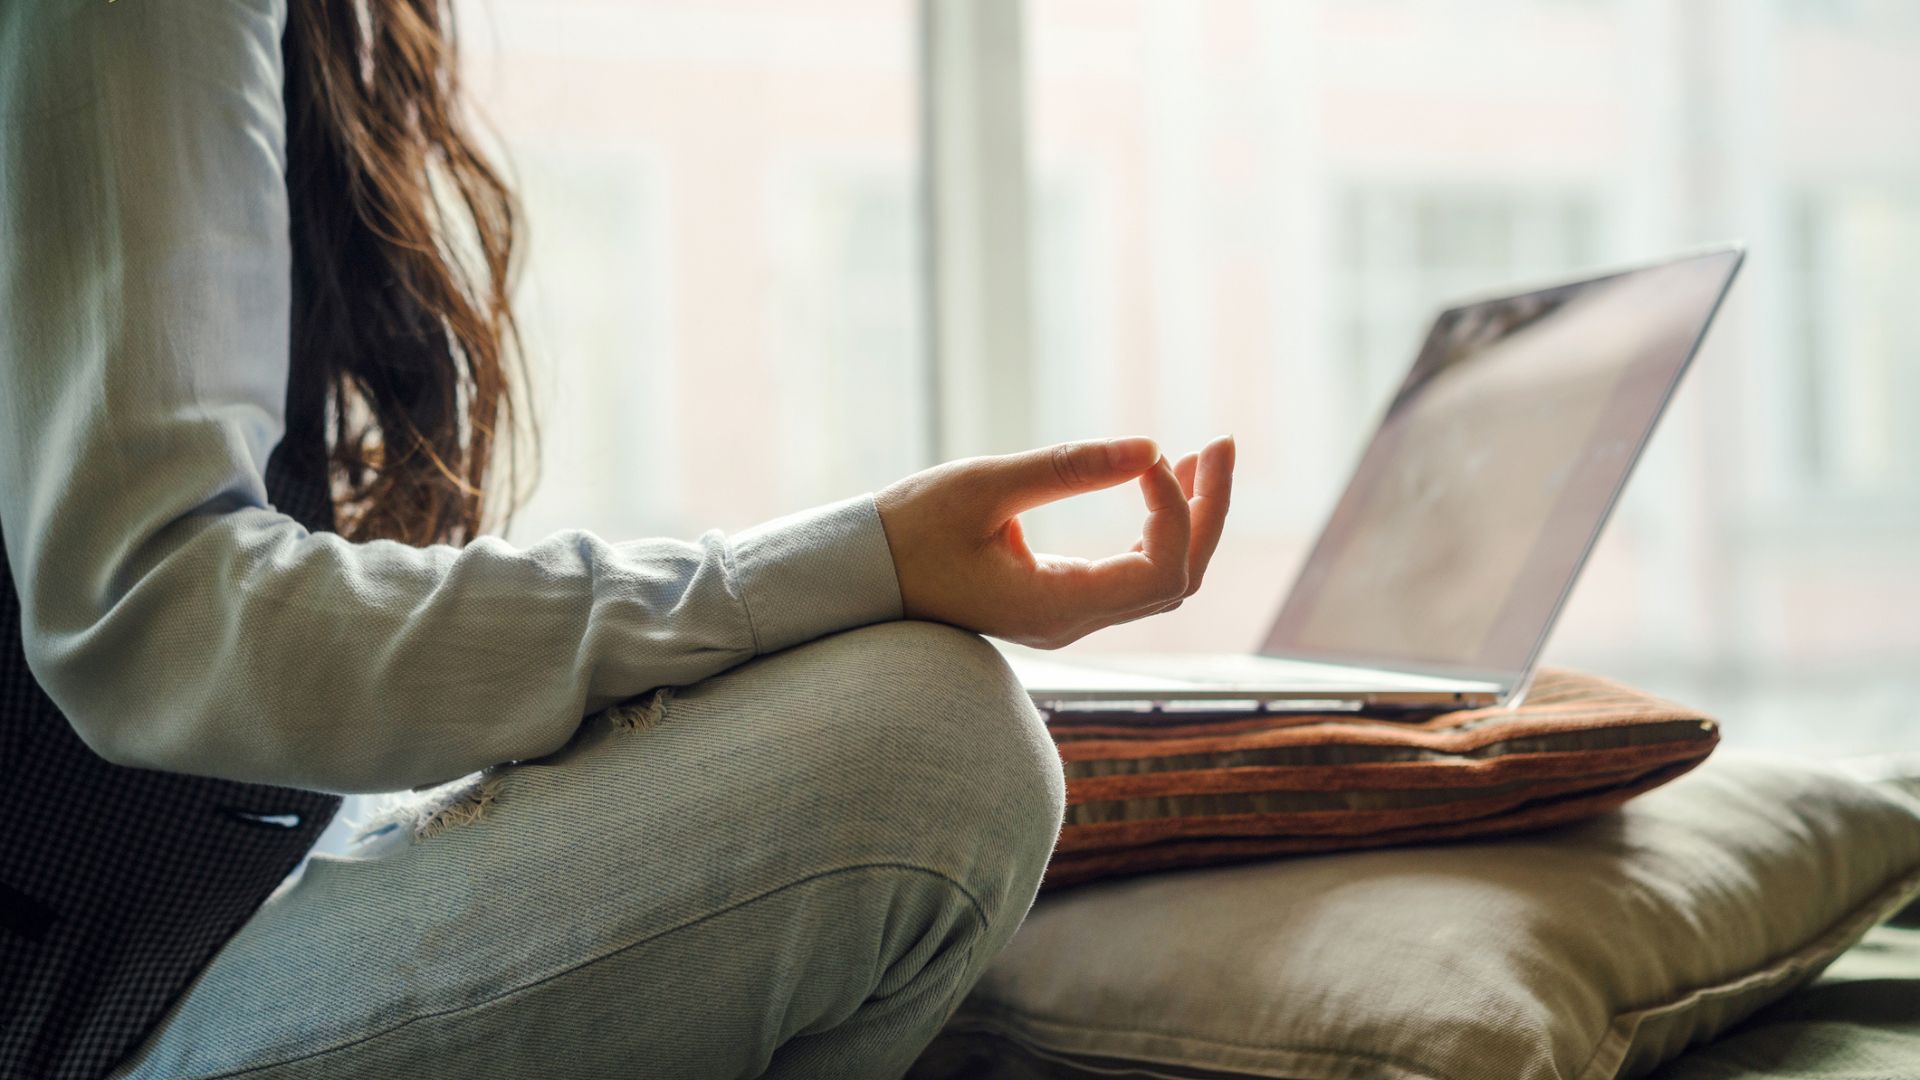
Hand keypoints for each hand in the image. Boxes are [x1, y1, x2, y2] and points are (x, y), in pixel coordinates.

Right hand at [874, 434, 1235, 648]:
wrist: (862, 574)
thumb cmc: (908, 530)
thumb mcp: (983, 487)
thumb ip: (1067, 468)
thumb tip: (1150, 445)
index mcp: (1056, 607)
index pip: (1161, 571)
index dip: (1176, 509)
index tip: (1151, 455)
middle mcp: (1073, 622)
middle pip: (1178, 579)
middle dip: (1208, 511)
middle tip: (1224, 442)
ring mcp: (1069, 615)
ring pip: (1162, 579)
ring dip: (1189, 518)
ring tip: (1202, 455)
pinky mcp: (1060, 599)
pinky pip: (1133, 573)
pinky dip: (1158, 528)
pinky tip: (1160, 480)